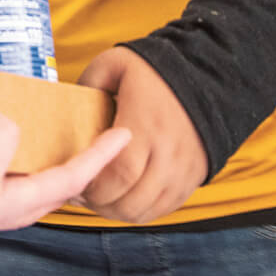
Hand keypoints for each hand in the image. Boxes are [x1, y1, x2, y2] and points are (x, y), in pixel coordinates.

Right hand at [0, 97, 130, 255]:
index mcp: (16, 202)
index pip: (72, 177)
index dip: (100, 155)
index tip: (125, 134)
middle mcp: (0, 201)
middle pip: (51, 179)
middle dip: (74, 158)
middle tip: (89, 132)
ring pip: (14, 169)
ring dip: (27, 147)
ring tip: (36, 121)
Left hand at [75, 47, 207, 222]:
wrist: (207, 76)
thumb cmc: (155, 70)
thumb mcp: (116, 63)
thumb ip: (88, 83)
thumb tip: (68, 109)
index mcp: (146, 125)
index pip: (121, 174)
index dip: (95, 188)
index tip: (76, 184)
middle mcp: (169, 152)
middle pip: (131, 200)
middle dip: (101, 205)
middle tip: (83, 195)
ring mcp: (184, 169)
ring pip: (146, 210)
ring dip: (119, 212)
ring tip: (102, 198)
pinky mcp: (194, 177)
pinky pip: (165, 209)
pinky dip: (142, 211)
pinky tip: (125, 198)